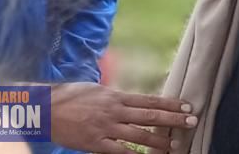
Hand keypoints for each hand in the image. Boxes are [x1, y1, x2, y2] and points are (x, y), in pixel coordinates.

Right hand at [50, 82, 195, 152]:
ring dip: (159, 141)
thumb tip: (134, 101)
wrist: (46, 109)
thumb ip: (117, 98)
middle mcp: (115, 110)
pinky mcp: (95, 143)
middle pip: (151, 116)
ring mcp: (105, 127)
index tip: (187, 106)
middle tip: (192, 121)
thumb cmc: (71, 98)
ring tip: (175, 145)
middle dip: (173, 119)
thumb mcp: (98, 91)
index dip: (170, 103)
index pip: (150, 100)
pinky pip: (119, 151)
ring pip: (139, 135)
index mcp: (116, 96)